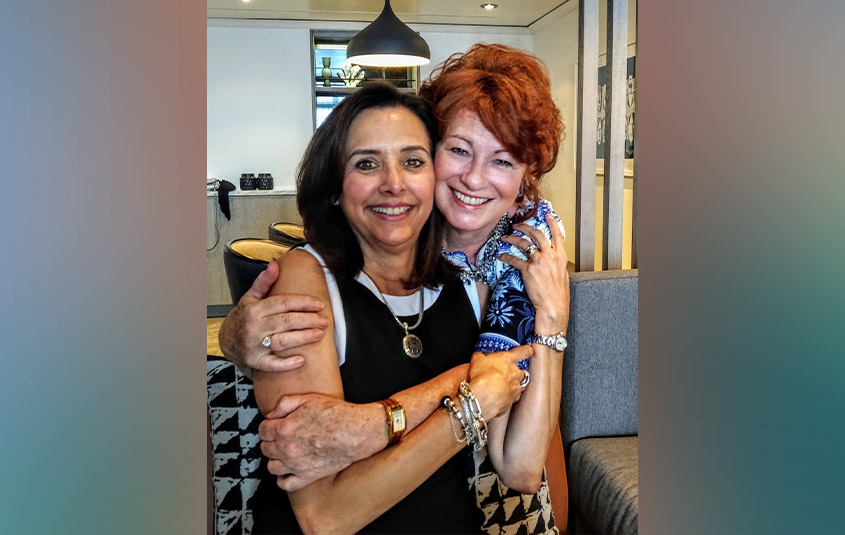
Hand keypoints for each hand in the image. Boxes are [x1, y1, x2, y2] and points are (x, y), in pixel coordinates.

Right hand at [218, 260, 328, 371]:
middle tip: (324, 321)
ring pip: (282, 341)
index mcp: (255, 309)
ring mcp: (254, 345)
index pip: (283, 303)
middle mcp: (254, 326)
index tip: (319, 304)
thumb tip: (274, 265)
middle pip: (286, 322)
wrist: (227, 339)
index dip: (302, 303)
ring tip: (319, 334)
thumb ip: (264, 281)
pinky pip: (272, 364)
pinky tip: (301, 360)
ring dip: (303, 338)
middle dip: (308, 320)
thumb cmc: (244, 316)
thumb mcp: (250, 297)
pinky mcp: (255, 361)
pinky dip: (287, 363)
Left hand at [259, 393, 381, 491]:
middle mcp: (287, 449)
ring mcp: (296, 465)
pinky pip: (285, 484)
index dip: (268, 425)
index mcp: (284, 428)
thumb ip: (285, 404)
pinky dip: (283, 479)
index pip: (262, 430)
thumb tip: (271, 415)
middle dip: (271, 441)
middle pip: (265, 448)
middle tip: (282, 436)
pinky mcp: (307, 477)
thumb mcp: (308, 398)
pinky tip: (288, 470)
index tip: (275, 424)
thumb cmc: (336, 413)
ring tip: (285, 452)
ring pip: (272, 467)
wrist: (356, 431)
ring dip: (275, 459)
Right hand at [466, 345, 533, 418]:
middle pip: (520, 371)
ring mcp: (515, 389)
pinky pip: (511, 398)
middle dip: (514, 372)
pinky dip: (506, 398)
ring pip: (517, 385)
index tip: (529, 350)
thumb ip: (481, 357)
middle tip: (502, 373)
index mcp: (508, 360)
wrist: (483, 398)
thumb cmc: (482, 377)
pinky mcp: (512, 402)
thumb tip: (479, 356)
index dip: (526, 350)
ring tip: (499, 387)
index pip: (523, 352)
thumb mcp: (477, 360)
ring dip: (510, 386)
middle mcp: (515, 373)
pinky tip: (497, 398)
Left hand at [499, 213, 569, 331]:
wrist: (553, 306)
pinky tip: (500, 255)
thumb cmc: (558, 295)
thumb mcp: (562, 275)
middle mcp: (551, 256)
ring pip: (524, 243)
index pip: (558, 235)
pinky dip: (505, 256)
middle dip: (526, 227)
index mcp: (561, 257)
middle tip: (518, 225)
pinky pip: (514, 259)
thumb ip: (556, 264)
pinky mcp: (528, 270)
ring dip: (513, 238)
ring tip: (505, 237)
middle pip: (538, 234)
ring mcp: (539, 262)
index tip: (547, 216)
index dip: (552, 224)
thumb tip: (551, 259)